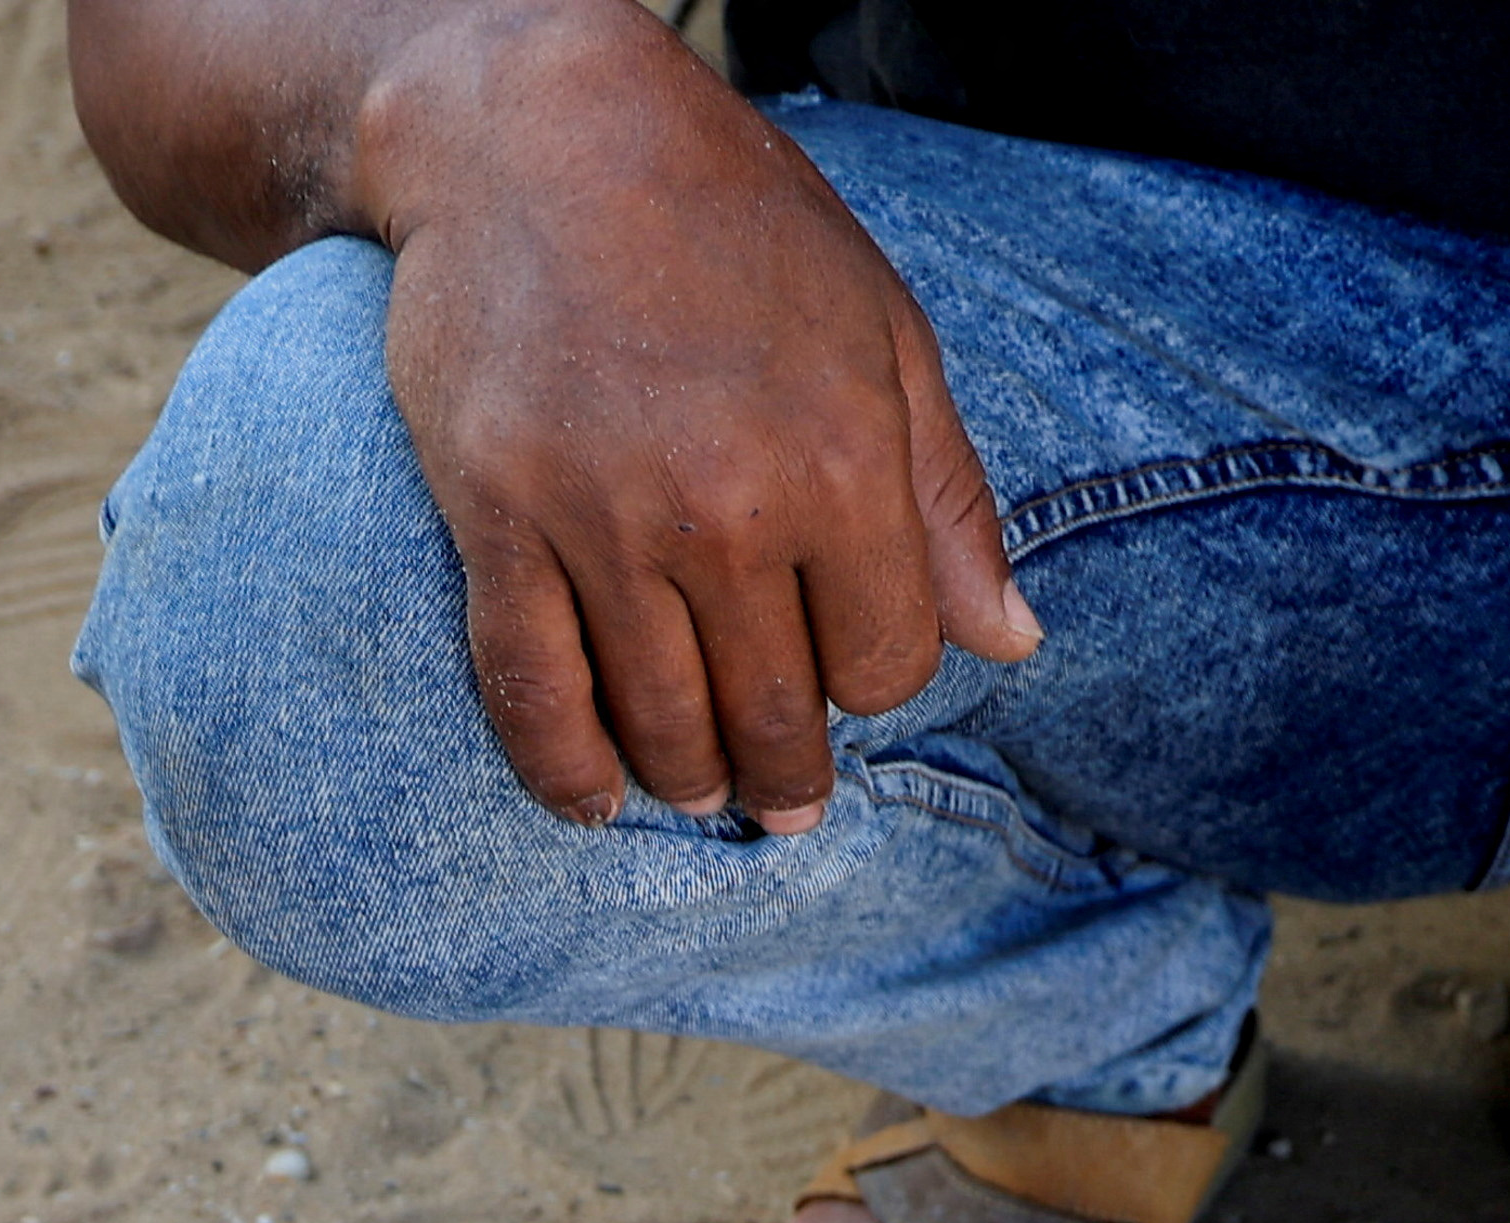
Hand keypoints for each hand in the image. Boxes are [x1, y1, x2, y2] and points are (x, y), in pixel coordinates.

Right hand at [354, 2, 1038, 826]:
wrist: (538, 133)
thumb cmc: (733, 224)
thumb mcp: (883, 330)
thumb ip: (948, 498)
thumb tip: (1011, 644)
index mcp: (844, 459)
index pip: (886, 664)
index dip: (877, 682)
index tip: (848, 665)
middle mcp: (728, 506)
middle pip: (775, 718)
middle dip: (789, 779)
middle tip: (784, 803)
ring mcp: (603, 520)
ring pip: (660, 724)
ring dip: (689, 780)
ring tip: (701, 789)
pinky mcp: (498, 519)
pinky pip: (532, 692)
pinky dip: (566, 771)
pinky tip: (598, 801)